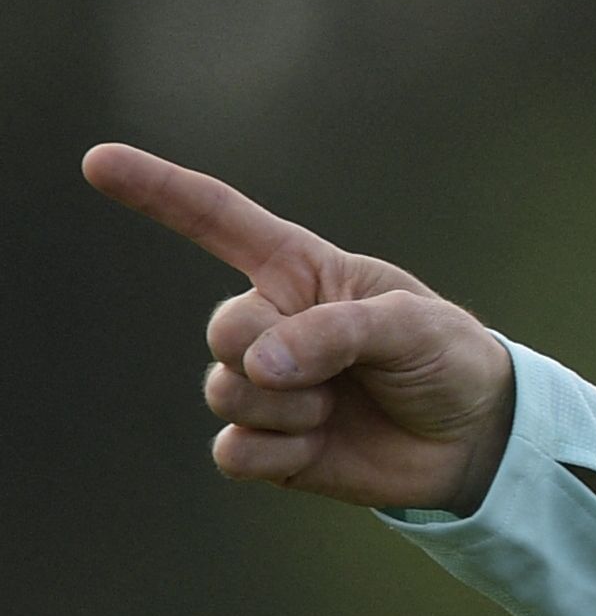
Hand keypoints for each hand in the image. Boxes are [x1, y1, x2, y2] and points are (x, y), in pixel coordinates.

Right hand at [83, 143, 517, 515]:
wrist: (478, 439)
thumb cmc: (447, 360)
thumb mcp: (411, 326)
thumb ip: (334, 332)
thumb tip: (257, 366)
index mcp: (300, 272)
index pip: (217, 221)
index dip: (157, 190)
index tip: (97, 161)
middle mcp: (272, 324)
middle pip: (223, 331)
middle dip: (272, 355)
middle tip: (336, 373)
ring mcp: (267, 387)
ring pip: (224, 392)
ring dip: (286, 408)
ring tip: (337, 408)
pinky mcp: (271, 446)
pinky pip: (233, 452)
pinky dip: (275, 453)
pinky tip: (318, 446)